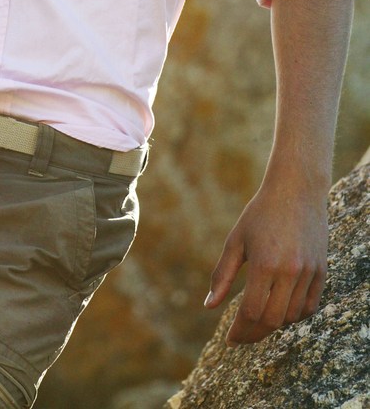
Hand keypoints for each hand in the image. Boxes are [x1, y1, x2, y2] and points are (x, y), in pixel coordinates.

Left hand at [204, 182, 327, 345]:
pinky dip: (295, 315)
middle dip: (254, 334)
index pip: (251, 312)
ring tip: (257, 323)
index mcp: (264, 264)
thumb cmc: (260, 213)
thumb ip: (222, 275)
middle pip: (272, 320)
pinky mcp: (321, 271)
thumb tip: (208, 306)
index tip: (229, 340)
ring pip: (291, 316)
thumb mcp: (236, 240)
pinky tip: (280, 312)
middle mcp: (289, 272)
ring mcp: (309, 272)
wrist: (296, 190)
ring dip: (274, 325)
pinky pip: (310, 306)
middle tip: (241, 337)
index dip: (239, 330)